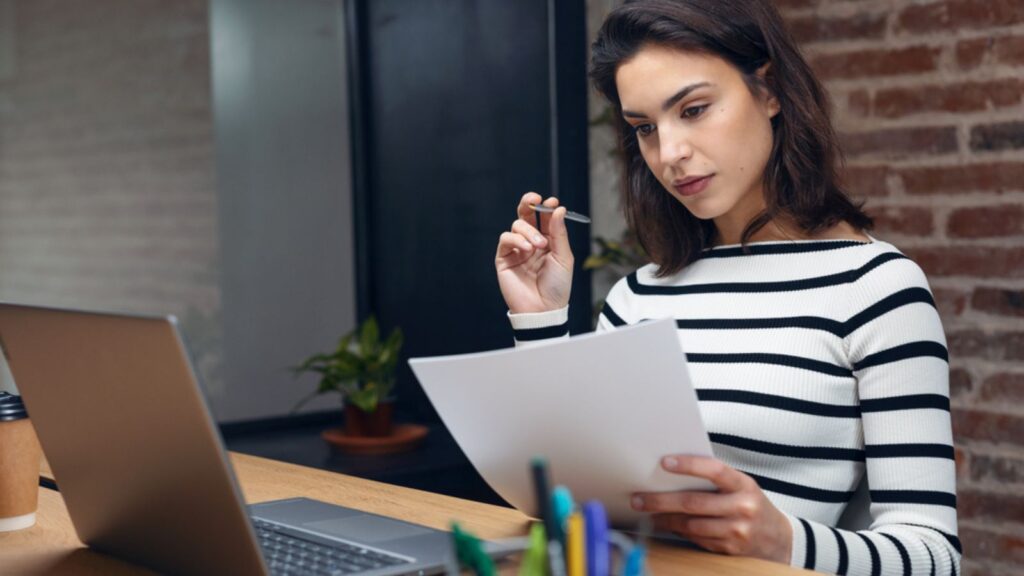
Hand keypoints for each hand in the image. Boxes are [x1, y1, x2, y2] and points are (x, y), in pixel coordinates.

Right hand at [495, 192, 573, 313]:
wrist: (543, 310)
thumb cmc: (557, 286)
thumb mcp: (564, 257)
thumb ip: (559, 233)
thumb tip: (557, 208)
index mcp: (548, 241)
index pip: (544, 217)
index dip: (546, 207)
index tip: (552, 201)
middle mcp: (531, 242)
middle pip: (525, 215)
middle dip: (528, 203)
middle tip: (534, 199)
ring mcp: (517, 250)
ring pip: (517, 226)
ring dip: (528, 231)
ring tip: (538, 246)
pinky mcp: (504, 258)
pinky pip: (505, 239)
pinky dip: (516, 239)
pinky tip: (526, 249)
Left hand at [632, 455, 792, 563]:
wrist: (778, 538)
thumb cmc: (750, 503)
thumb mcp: (741, 486)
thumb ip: (715, 479)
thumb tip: (671, 471)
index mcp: (744, 485)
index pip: (715, 470)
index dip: (689, 465)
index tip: (664, 462)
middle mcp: (743, 507)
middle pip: (693, 503)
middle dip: (661, 500)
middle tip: (638, 498)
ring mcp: (737, 531)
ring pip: (691, 524)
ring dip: (664, 519)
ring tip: (645, 512)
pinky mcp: (729, 549)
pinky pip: (696, 539)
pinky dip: (677, 531)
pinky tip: (664, 525)